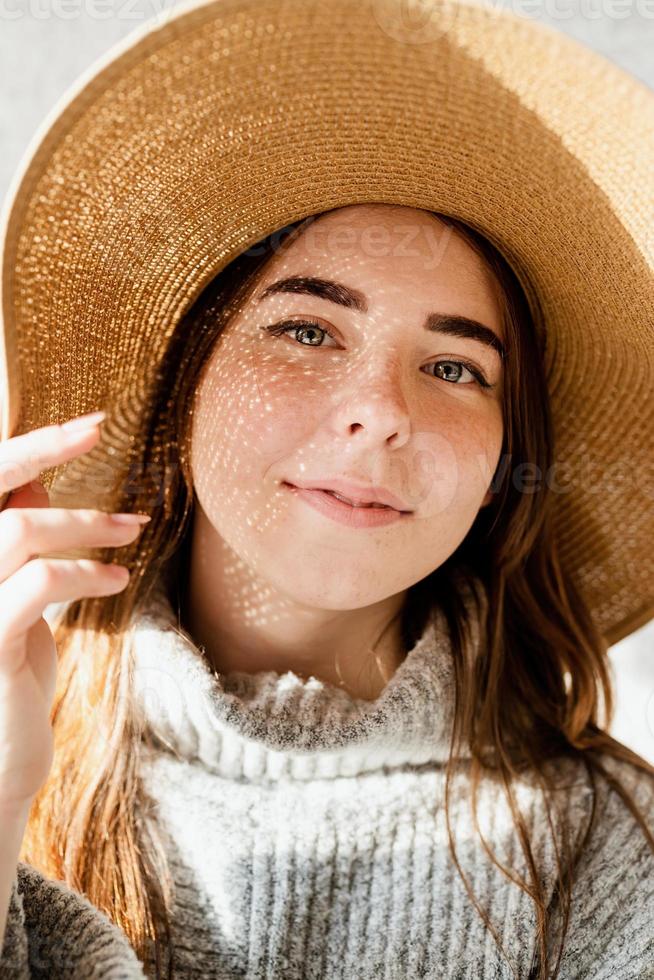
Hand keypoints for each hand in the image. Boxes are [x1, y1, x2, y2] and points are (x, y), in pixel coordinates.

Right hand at [0, 413, 149, 813]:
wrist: (1, 760)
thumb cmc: (10, 670)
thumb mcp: (15, 595)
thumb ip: (16, 538)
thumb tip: (35, 474)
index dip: (35, 443)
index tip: (90, 424)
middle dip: (50, 454)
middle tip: (102, 439)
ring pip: (18, 531)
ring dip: (86, 524)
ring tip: (133, 532)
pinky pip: (37, 585)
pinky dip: (84, 572)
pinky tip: (116, 579)